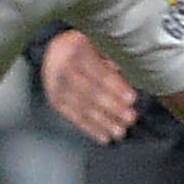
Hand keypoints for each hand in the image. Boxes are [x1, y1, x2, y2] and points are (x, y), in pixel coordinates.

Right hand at [41, 29, 139, 144]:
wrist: (50, 53)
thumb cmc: (81, 49)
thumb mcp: (96, 46)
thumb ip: (110, 63)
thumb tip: (126, 82)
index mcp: (77, 52)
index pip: (99, 73)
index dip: (116, 87)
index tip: (132, 98)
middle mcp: (64, 71)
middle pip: (91, 93)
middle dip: (113, 107)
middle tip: (130, 118)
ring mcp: (57, 89)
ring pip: (83, 108)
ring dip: (104, 122)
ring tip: (121, 132)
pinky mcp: (56, 103)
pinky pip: (74, 118)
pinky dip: (91, 129)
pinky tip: (104, 137)